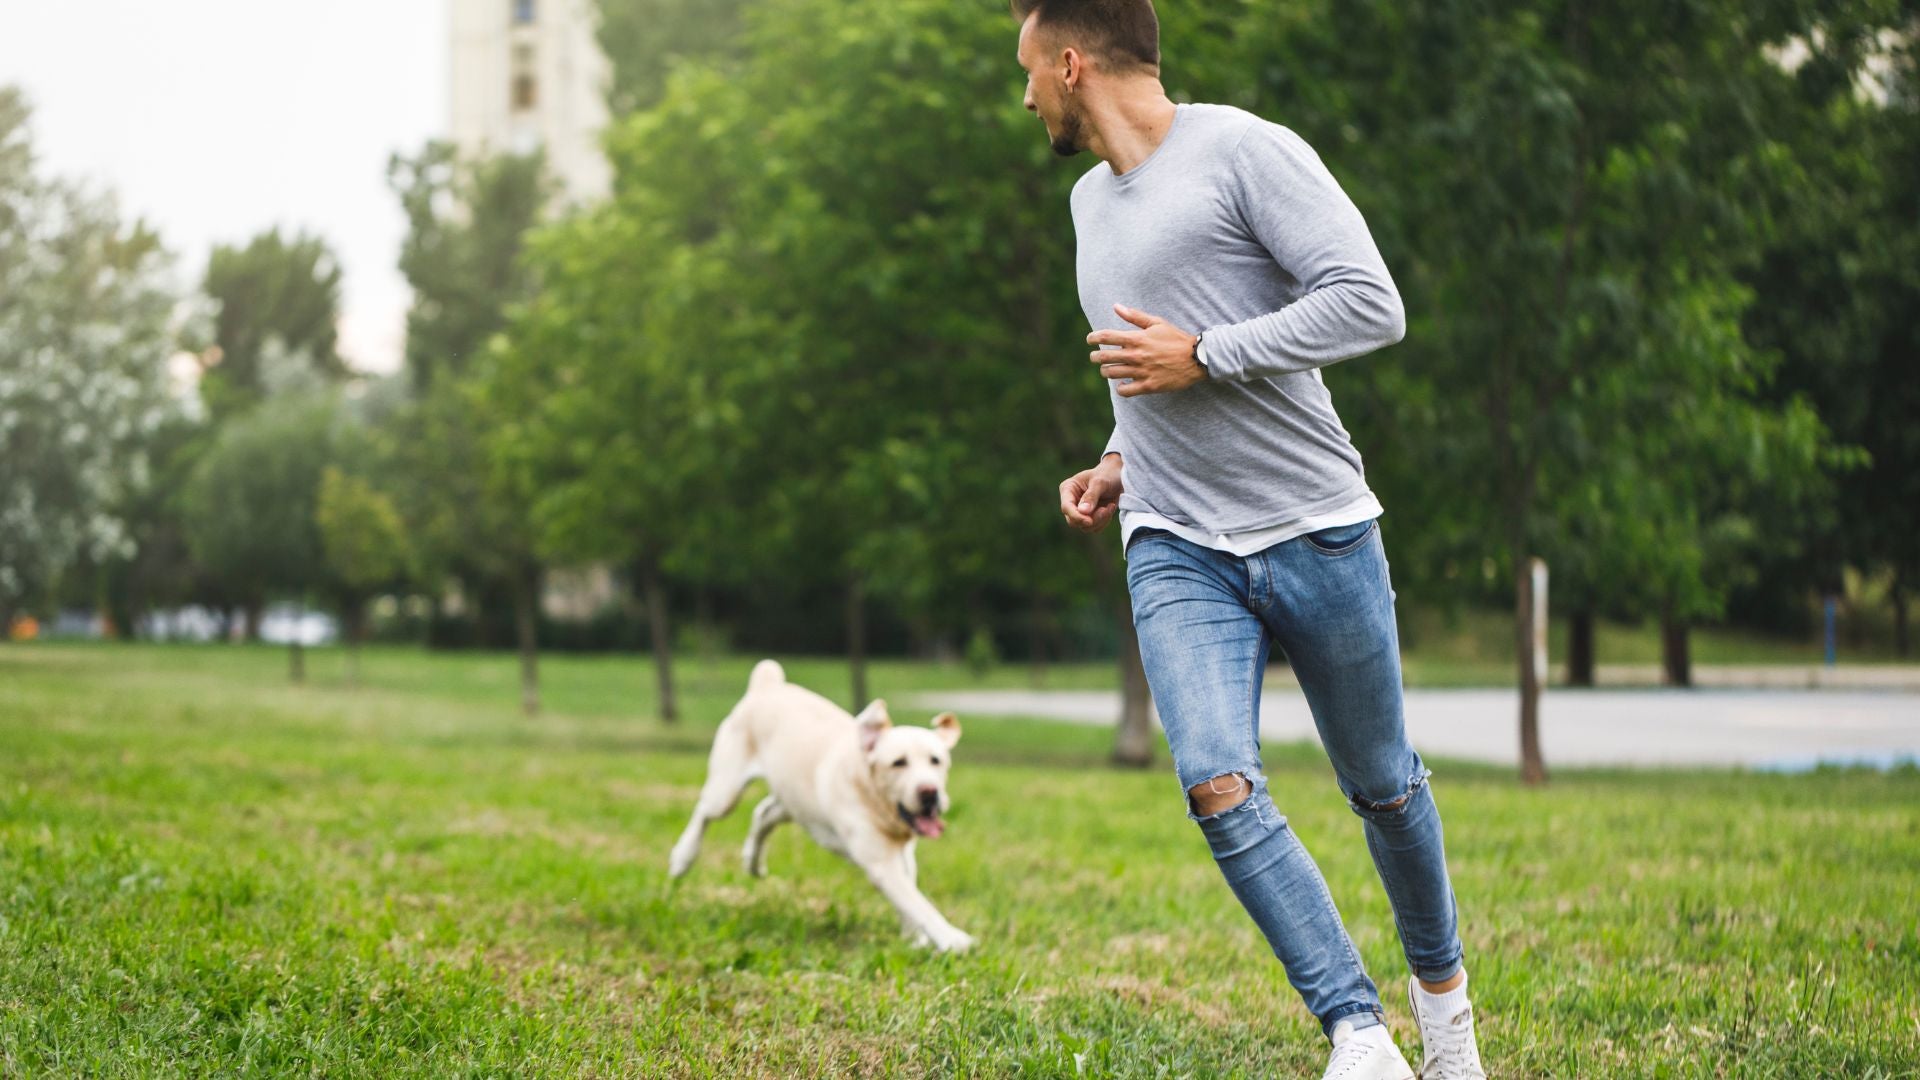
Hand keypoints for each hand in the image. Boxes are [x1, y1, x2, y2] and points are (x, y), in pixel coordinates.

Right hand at [1059, 453, 1122, 532]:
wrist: (1119, 475)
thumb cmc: (1107, 474)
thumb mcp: (1100, 482)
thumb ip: (1091, 496)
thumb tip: (1083, 512)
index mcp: (1068, 489)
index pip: (1066, 507)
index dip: (1076, 516)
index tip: (1089, 521)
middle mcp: (1072, 502)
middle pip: (1073, 521)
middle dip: (1091, 520)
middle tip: (1105, 510)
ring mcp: (1081, 511)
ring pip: (1085, 527)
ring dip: (1100, 520)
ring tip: (1110, 506)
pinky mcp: (1091, 517)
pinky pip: (1095, 528)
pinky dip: (1104, 521)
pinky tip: (1111, 507)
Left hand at [1087, 304, 1205, 397]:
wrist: (1197, 358)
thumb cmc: (1176, 338)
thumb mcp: (1157, 323)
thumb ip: (1135, 316)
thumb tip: (1116, 306)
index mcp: (1137, 338)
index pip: (1106, 336)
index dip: (1093, 337)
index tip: (1089, 340)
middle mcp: (1136, 355)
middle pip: (1104, 357)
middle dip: (1095, 356)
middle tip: (1095, 356)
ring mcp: (1141, 371)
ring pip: (1111, 373)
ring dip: (1105, 371)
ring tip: (1107, 370)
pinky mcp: (1148, 386)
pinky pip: (1125, 391)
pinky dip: (1120, 388)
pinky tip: (1122, 384)